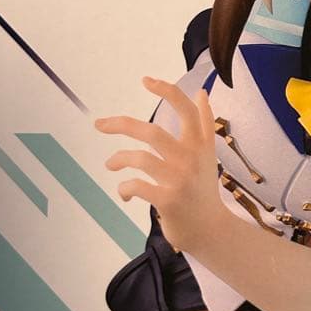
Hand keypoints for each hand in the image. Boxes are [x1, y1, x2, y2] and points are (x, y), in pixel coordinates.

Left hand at [96, 76, 226, 255]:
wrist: (211, 230)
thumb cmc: (204, 190)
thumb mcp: (208, 154)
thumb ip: (205, 123)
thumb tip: (202, 92)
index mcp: (201, 144)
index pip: (186, 110)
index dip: (166, 91)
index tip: (146, 81)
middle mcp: (192, 158)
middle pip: (152, 132)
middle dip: (121, 125)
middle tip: (99, 124)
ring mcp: (179, 180)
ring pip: (140, 158)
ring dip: (118, 160)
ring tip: (111, 164)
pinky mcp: (168, 200)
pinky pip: (135, 186)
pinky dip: (124, 189)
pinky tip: (125, 194)